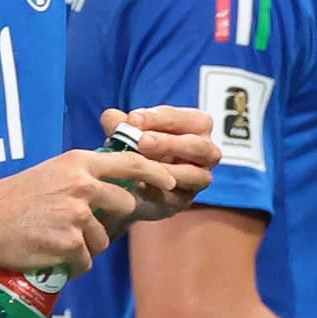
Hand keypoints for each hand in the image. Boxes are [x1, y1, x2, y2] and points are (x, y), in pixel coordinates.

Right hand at [0, 146, 154, 277]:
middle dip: (110, 222)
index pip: (131, 163)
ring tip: (53, 241)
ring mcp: (77, 215)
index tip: (171, 181)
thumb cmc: (12, 199)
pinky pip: (85, 261)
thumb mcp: (51, 174)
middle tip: (81, 228)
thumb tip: (112, 192)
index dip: (157, 172)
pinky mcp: (69, 243)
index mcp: (78, 163)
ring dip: (85, 247)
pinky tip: (49, 256)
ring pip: (103, 240)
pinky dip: (72, 265)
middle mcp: (83, 185)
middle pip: (124, 206)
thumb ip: (81, 178)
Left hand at [98, 106, 217, 221]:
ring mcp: (199, 178)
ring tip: (141, 165)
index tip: (133, 119)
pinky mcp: (185, 200)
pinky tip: (138, 185)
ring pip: (194, 175)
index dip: (159, 118)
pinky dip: (158, 192)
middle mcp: (206, 152)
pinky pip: (177, 198)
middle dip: (169, 143)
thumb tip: (111, 117)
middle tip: (142, 142)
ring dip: (167, 170)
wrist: (131, 183)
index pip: (185, 118)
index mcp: (197, 126)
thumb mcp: (127, 131)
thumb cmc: (138, 147)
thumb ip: (120, 123)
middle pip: (197, 146)